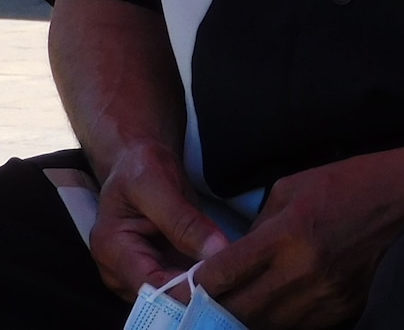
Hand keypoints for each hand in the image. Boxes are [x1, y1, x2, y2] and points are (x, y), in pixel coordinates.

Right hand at [89, 141, 230, 298]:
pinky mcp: (156, 266)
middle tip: (237, 277)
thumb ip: (184, 221)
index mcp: (112, 249)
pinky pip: (181, 279)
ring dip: (203, 284)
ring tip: (237, 272)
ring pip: (174, 291)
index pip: (150, 286)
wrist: (136, 161)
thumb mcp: (158, 185)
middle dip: (197, 289)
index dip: (185, 290)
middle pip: (162, 295)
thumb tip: (216, 252)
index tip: (222, 279)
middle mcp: (119, 270)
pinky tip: (228, 266)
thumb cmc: (140, 168)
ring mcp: (137, 271)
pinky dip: (202, 275)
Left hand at [193, 146, 403, 327]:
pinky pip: (297, 327)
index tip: (177, 293)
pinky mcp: (344, 307)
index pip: (222, 274)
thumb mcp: (294, 187)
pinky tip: (270, 311)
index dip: (192, 288)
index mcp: (288, 233)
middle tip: (190, 315)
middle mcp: (303, 269)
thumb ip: (259, 226)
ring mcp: (325, 294)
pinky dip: (277, 322)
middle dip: (208, 314)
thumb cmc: (351, 182)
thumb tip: (233, 257)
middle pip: (237, 311)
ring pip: (264, 326)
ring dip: (240, 323)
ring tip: (225, 316)